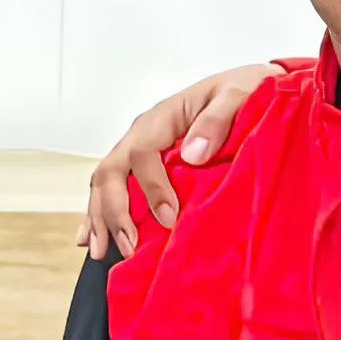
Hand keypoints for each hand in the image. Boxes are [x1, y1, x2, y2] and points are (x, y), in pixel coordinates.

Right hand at [81, 63, 275, 258]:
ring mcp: (138, 148)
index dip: (151, 187)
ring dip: (100, 218)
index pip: (143, 153)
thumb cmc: (244, 92)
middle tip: (129, 246)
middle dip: (114, 211)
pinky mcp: (143, 164)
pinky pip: (114, 188)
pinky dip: (100, 213)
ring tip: (101, 251)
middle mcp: (143, 132)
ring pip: (105, 182)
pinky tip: (91, 238)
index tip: (168, 218)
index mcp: (163, 117)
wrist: (250, 88)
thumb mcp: (238, 96)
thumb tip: (192, 154)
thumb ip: (217, 120)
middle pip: (112, 170)